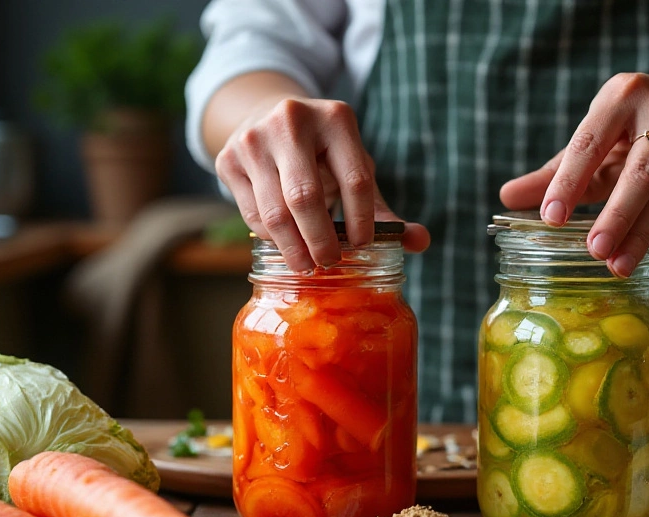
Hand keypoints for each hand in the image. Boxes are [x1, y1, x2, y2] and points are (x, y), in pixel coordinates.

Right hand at [215, 98, 429, 271]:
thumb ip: (384, 209)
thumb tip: (420, 242)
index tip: (362, 245)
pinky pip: (252, 214)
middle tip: (330, 263)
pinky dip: (271, 238)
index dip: (361, 220)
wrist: (266, 117)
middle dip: (321, 240)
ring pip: (274, 211)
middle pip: (306, 197)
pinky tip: (287, 246)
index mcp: (336, 119)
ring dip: (294, 248)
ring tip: (309, 266)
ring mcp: (253, 138)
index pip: (355, 180)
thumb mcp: (355, 170)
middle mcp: (291, 120)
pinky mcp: (227, 158)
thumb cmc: (323, 155)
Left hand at [500, 73, 648, 276]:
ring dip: (641, 234)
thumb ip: (557, 170)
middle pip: (637, 173)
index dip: (568, 182)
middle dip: (615, 215)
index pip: (590, 144)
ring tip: (617, 266)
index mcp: (622, 96)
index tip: (550, 218)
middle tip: (593, 251)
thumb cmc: (639, 129)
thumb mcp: (601, 139)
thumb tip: (506, 198)